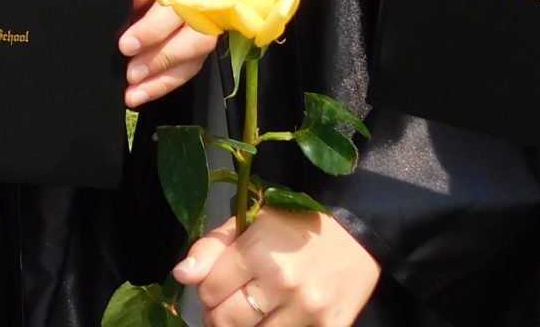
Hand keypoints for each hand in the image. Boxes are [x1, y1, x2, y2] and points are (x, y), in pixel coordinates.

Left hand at [123, 0, 215, 106]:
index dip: (152, 30)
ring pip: (194, 57)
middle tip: (130, 74)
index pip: (175, 8)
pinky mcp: (201, 42)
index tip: (126, 46)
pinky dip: (166, 83)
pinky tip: (143, 93)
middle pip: (193, 38)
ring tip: (134, 93)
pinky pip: (190, 67)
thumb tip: (117, 13)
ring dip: (163, 79)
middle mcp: (204, 1)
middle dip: (161, 58)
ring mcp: (206, 23)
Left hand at [175, 210, 381, 326]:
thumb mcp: (251, 222)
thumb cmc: (296, 225)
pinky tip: (274, 318)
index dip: (205, 291)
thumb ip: (212, 248)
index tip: (213, 287)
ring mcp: (307, 310)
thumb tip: (181, 275)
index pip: (208, 289)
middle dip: (217, 316)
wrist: (358, 234)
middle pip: (226, 320)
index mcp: (258, 251)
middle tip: (225, 306)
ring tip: (249, 312)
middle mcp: (283, 283)